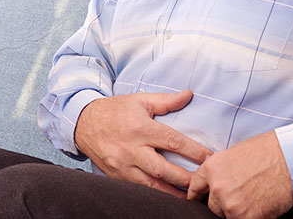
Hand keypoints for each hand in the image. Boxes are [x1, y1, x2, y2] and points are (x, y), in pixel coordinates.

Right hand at [74, 89, 212, 196]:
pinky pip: (138, 189)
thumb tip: (188, 95)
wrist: (83, 123)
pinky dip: (154, 194)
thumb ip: (166, 100)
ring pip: (151, 185)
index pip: (172, 141)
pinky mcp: (116, 175)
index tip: (209, 158)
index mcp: (140, 128)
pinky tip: (168, 197)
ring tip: (190, 197)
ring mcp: (122, 165)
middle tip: (203, 182)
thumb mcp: (140, 100)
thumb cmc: (115, 110)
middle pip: (163, 169)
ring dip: (172, 193)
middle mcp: (131, 149)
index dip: (193, 151)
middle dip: (185, 178)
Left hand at [187, 131, 292, 218]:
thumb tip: (216, 183)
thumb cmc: (267, 152)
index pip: (196, 187)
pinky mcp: (247, 217)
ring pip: (227, 215)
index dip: (197, 194)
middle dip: (222, 203)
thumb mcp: (233, 154)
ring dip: (237, 211)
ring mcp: (231, 204)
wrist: (289, 160)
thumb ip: (221, 171)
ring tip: (253, 199)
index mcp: (212, 168)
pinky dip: (251, 216)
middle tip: (238, 197)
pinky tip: (260, 207)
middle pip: (212, 205)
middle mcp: (218, 187)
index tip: (197, 199)